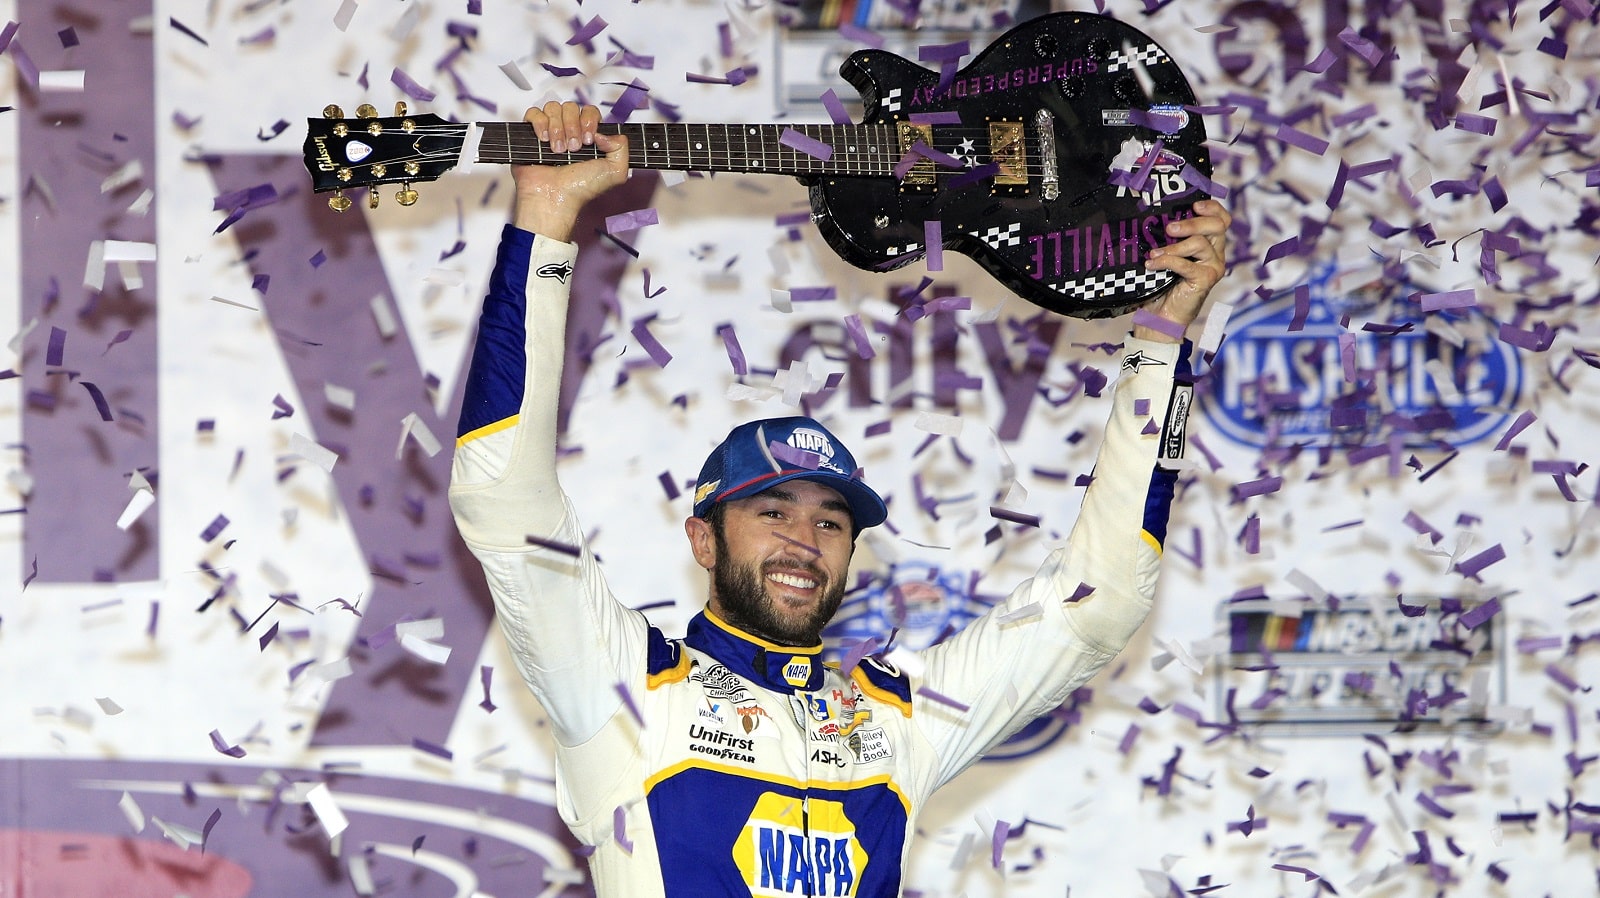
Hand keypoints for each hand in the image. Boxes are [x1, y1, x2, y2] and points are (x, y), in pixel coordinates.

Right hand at [511, 102, 629, 240]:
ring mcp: (550, 132)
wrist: (554, 197)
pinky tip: (544, 140)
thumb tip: (606, 133)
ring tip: (558, 150)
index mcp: (588, 138)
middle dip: (573, 127)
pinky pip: (534, 113)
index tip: (589, 140)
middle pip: (571, 107)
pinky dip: (540, 123)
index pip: (590, 111)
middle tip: (573, 149)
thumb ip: (623, 147)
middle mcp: (569, 132)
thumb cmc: (580, 189)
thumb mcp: (616, 172)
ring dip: (557, 128)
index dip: (589, 121)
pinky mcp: (531, 134)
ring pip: (553, 108)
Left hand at [1133, 199, 1230, 342]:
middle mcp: (1216, 254)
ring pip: (1200, 243)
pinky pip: (1186, 264)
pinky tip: (1152, 265)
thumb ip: (1169, 238)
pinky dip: (1166, 261)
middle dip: (1192, 223)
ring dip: (1173, 246)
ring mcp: (1213, 267)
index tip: (1194, 205)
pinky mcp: (1205, 280)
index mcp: (1210, 244)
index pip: (1222, 219)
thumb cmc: (1161, 284)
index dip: (1212, 208)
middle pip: (1217, 226)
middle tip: (1170, 227)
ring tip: (1154, 253)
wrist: (1160, 315)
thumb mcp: (1166, 255)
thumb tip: (1154, 217)